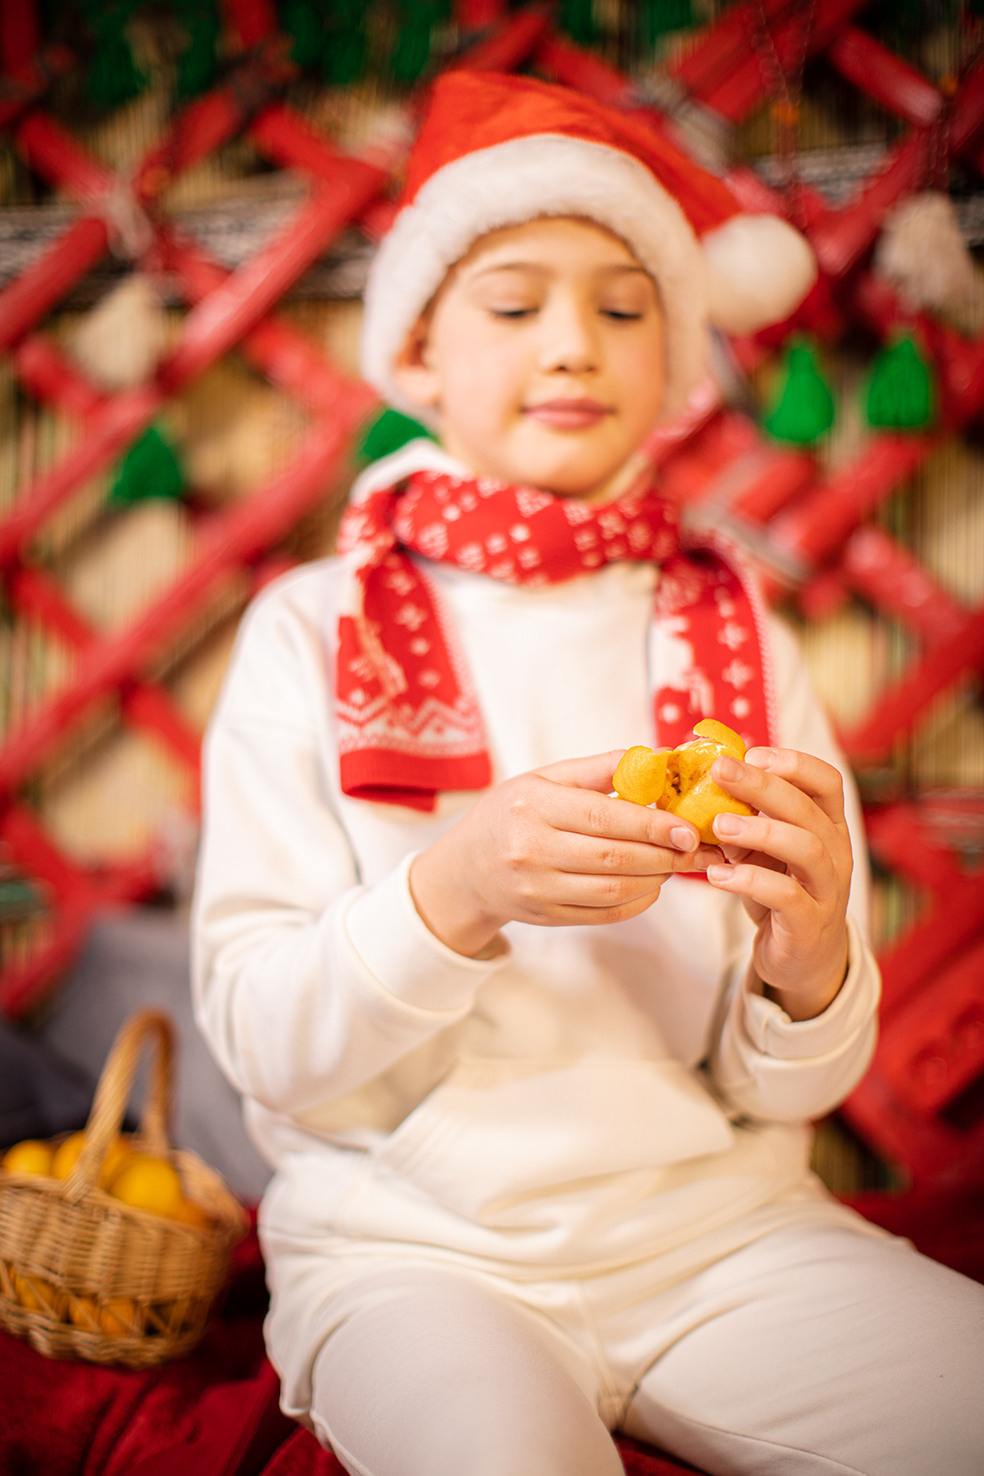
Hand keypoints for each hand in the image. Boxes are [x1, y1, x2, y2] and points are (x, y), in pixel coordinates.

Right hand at [410, 751, 719, 956]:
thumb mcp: (545, 779)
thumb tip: (657, 757)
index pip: (602, 818)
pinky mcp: (546, 917)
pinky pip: (604, 913)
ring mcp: (538, 888)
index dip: (651, 824)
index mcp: (533, 807)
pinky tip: (653, 885)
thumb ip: (599, 769)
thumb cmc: (512, 813)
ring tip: (677, 863)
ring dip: (656, 879)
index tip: (687, 827)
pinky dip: (637, 901)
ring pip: (613, 890)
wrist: (466, 869)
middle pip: (613, 858)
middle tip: (697, 848)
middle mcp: (531, 850)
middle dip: (664, 854)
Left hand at [703, 747, 851, 1020]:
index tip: (752, 752)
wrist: (802, 958)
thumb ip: (744, 818)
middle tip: (720, 770)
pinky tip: (717, 875)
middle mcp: (836, 852)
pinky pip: (787, 897)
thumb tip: (703, 780)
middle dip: (763, 786)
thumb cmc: (780, 889)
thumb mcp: (762, 849)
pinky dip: (750, 881)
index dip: (793, 762)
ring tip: (718, 825)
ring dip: (760, 830)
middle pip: (809, 809)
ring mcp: (828, 889)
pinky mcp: (809, 923)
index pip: (827, 781)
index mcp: (828, 825)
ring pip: (807, 849)